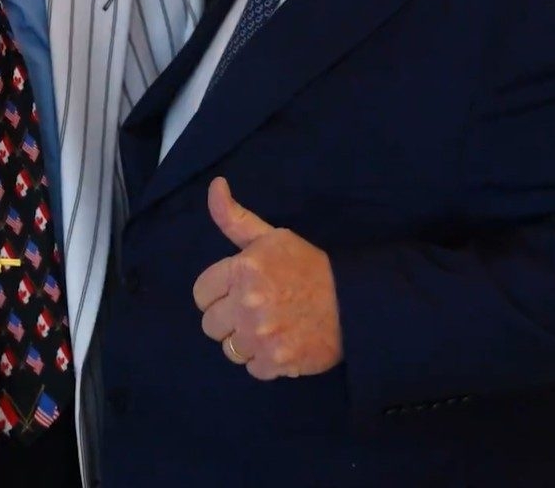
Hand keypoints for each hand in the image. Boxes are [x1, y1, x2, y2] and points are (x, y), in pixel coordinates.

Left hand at [193, 177, 342, 379]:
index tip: (237, 289)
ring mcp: (262, 336)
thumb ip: (233, 217)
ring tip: (268, 326)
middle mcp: (248, 304)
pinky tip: (281, 342)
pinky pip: (252, 369)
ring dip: (245, 341)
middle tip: (254, 308)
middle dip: (228, 317)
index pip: (201, 293)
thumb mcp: (270, 236)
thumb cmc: (307, 266)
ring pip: (229, 349)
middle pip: (210, 325)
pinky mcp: (278, 363)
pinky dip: (264, 360)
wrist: (353, 302)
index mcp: (243, 269)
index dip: (217, 292)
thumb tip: (215, 185)